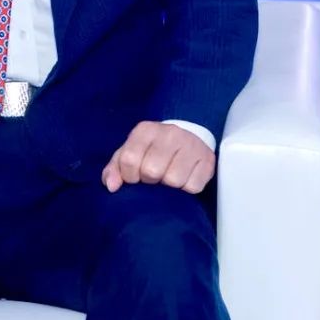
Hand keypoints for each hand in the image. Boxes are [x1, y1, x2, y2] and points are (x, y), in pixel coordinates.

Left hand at [101, 121, 215, 194]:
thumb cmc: (152, 150)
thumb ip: (115, 168)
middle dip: (151, 181)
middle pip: (152, 171)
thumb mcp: (130, 153)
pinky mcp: (207, 159)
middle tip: (155, 178)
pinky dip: (187, 189)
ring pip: (174, 180)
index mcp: (146, 130)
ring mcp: (191, 145)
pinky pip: (193, 187)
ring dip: (170, 187)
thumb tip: (112, 186)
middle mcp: (170, 133)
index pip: (129, 159)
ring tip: (169, 179)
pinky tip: (185, 179)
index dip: (129, 176)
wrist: (187, 137)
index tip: (135, 178)